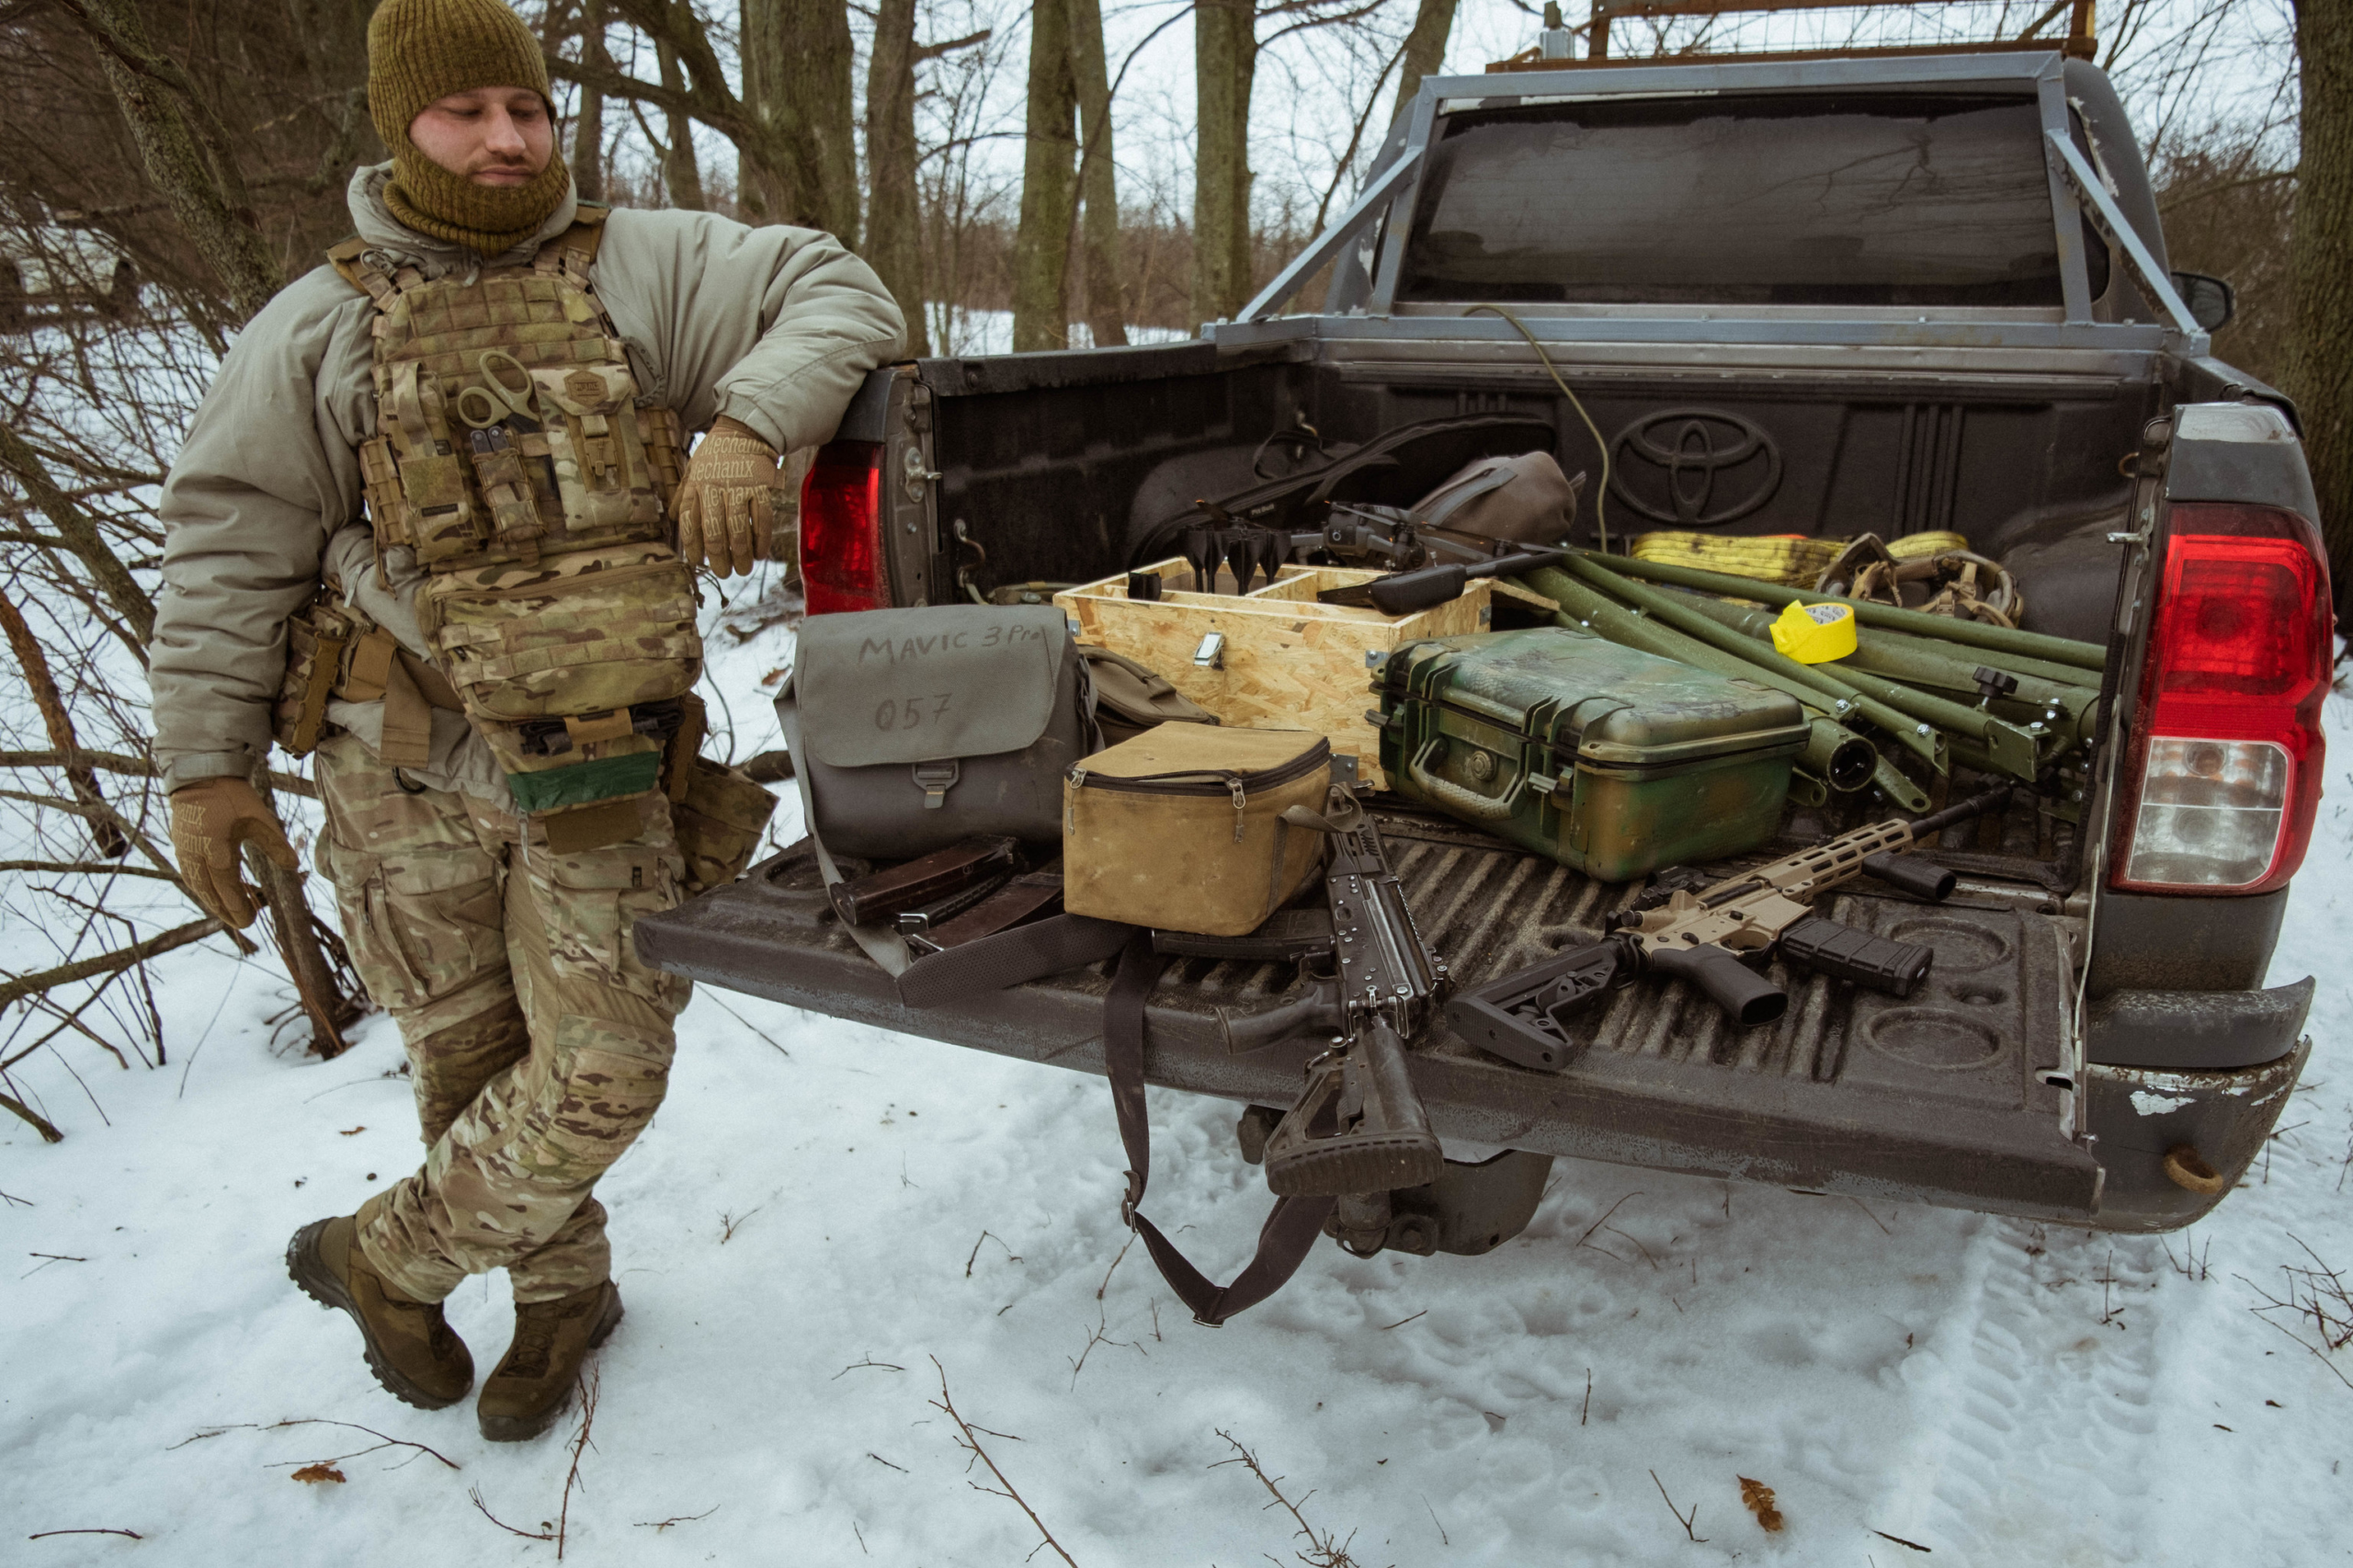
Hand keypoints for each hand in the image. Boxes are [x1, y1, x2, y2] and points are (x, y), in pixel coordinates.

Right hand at [169, 776, 298, 929]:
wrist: (199, 775)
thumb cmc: (232, 797)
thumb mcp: (259, 819)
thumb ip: (276, 844)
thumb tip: (295, 866)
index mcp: (217, 851)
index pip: (227, 888)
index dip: (238, 906)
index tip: (250, 921)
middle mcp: (196, 856)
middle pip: (209, 893)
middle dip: (225, 911)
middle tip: (243, 924)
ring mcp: (184, 851)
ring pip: (197, 886)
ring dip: (212, 902)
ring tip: (229, 912)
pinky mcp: (179, 846)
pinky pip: (189, 875)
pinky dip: (202, 888)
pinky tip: (213, 892)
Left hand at [675, 416, 783, 577]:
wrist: (745, 430)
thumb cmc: (716, 454)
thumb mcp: (693, 469)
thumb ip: (683, 493)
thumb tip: (672, 517)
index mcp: (696, 485)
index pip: (689, 522)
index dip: (693, 546)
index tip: (699, 561)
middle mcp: (715, 487)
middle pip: (714, 531)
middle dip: (719, 558)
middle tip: (724, 573)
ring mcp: (740, 487)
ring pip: (739, 529)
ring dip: (741, 554)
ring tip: (743, 569)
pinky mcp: (762, 487)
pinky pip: (762, 519)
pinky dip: (761, 540)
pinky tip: (760, 553)